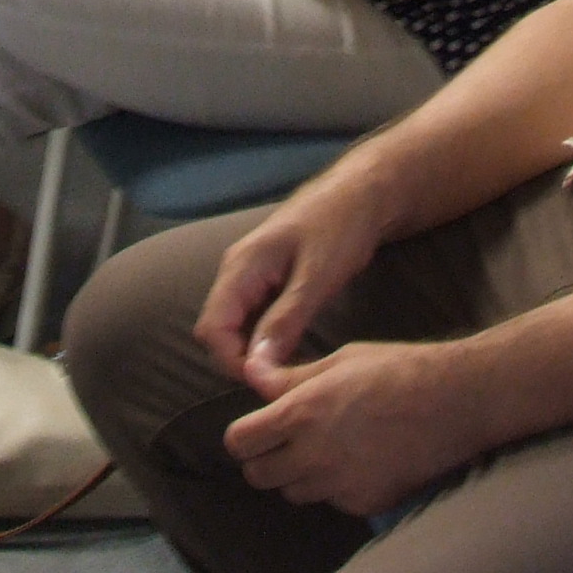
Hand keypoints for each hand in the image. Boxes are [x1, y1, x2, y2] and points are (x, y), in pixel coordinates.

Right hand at [195, 175, 396, 388]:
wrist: (361, 192)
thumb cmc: (340, 227)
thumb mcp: (317, 277)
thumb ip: (285, 321)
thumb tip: (258, 366)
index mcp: (241, 267)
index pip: (211, 329)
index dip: (232, 361)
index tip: (268, 381)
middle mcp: (237, 271)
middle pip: (218, 330)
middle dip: (242, 359)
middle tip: (282, 380)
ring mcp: (251, 274)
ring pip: (236, 325)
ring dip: (255, 350)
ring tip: (290, 370)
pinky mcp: (268, 278)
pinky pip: (254, 316)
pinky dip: (267, 337)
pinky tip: (294, 349)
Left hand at [223, 340, 484, 517]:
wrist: (456, 402)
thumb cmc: (398, 370)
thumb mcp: (340, 360)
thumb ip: (290, 376)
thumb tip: (251, 374)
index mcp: (301, 413)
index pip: (240, 442)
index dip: (245, 435)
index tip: (259, 428)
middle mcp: (314, 455)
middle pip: (259, 476)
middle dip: (267, 459)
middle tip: (288, 441)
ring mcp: (340, 485)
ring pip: (294, 492)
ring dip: (300, 476)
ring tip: (328, 449)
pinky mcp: (365, 503)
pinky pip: (332, 502)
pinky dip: (337, 488)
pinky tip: (361, 461)